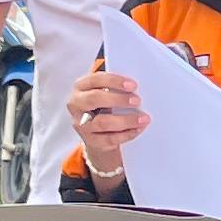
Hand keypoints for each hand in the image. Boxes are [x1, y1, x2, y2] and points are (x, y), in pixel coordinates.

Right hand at [66, 63, 145, 184]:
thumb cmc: (105, 105)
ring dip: (126, 120)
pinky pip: (109, 139)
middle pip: (94, 99)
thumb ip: (116, 87)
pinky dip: (126, 134)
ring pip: (102, 122)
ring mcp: (81, 124)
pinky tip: (138, 129)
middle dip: (118, 99)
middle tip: (138, 100)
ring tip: (143, 119)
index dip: (114, 81)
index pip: (95, 79)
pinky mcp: (90, 140)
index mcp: (80, 87)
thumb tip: (136, 86)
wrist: (98, 132)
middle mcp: (76, 104)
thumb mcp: (106, 92)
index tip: (133, 85)